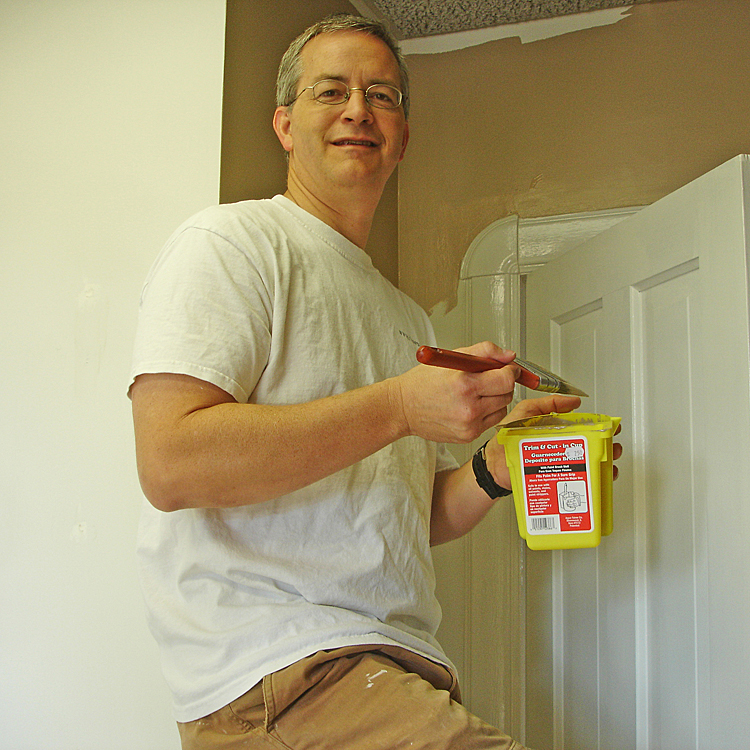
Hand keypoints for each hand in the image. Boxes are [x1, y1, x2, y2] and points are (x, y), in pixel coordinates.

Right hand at [394, 341, 519, 443]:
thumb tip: (508, 355)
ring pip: (502, 409)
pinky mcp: (468, 436)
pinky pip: (490, 422)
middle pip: (507, 394)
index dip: (510, 371)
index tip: (507, 368)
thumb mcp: (451, 357)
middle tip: (488, 378)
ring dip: (496, 399)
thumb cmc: (423, 383)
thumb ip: (484, 352)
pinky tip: (471, 405)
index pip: (506, 379)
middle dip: (502, 384)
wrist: (403, 408)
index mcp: (464, 384)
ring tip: (477, 393)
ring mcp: (469, 425)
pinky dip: (487, 412)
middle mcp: (468, 408)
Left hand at [485, 395, 622, 488]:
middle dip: (606, 445)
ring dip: (602, 463)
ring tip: (608, 462)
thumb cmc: (506, 439)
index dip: (599, 426)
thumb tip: (573, 401)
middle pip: (590, 445)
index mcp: (555, 429)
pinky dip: (590, 480)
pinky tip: (597, 480)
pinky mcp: (556, 478)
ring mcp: (559, 463)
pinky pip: (577, 479)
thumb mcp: (525, 413)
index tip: (611, 425)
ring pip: (587, 463)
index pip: (583, 426)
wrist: (494, 466)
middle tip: (612, 445)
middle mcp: (560, 446)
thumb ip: (546, 404)